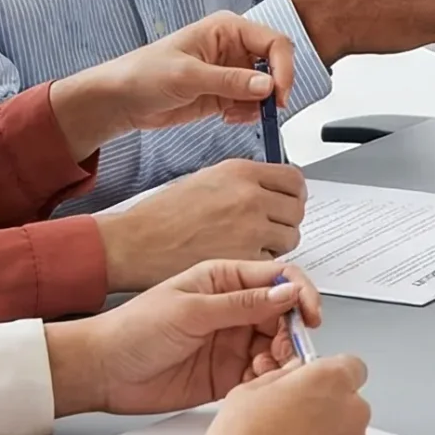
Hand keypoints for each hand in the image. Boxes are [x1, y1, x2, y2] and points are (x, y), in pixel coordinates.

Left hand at [44, 258, 325, 416]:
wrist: (102, 372)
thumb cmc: (133, 329)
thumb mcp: (190, 310)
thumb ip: (241, 304)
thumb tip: (287, 294)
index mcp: (224, 281)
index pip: (278, 279)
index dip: (301, 295)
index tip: (311, 316)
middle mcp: (234, 310)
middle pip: (284, 316)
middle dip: (292, 333)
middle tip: (287, 351)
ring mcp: (232, 342)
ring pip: (277, 347)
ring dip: (282, 359)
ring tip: (269, 370)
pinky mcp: (228, 374)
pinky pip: (262, 375)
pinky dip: (269, 380)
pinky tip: (259, 384)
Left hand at [48, 12, 294, 159]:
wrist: (121, 100)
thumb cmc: (143, 74)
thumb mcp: (188, 76)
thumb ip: (230, 81)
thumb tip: (268, 85)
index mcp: (227, 29)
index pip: (273, 42)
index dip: (283, 67)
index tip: (280, 93)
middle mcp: (233, 48)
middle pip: (275, 65)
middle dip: (274, 89)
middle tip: (268, 109)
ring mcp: (230, 72)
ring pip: (266, 88)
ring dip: (258, 105)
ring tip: (234, 114)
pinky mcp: (225, 93)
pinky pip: (251, 104)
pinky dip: (247, 114)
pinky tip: (227, 117)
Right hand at [94, 159, 306, 290]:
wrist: (137, 244)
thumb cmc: (162, 215)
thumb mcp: (207, 179)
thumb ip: (244, 182)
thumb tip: (270, 188)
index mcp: (242, 172)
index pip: (294, 180)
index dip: (294, 193)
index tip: (289, 200)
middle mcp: (251, 197)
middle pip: (296, 209)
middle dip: (286, 219)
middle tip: (270, 226)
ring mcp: (251, 229)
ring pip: (290, 237)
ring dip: (277, 242)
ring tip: (251, 244)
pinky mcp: (245, 259)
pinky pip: (272, 261)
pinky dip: (262, 262)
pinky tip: (240, 258)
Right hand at [199, 355, 374, 434]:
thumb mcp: (249, 392)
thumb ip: (284, 376)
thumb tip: (297, 374)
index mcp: (330, 382)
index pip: (352, 368)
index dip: (331, 380)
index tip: (317, 390)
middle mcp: (353, 413)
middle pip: (350, 407)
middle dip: (328, 415)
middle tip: (293, 431)